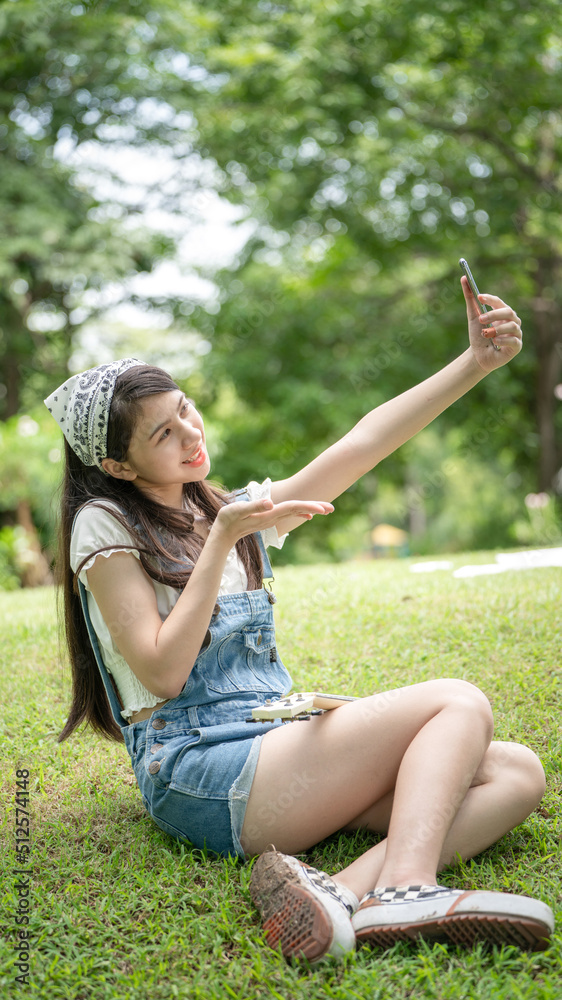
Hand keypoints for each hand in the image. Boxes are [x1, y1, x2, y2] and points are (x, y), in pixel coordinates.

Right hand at [214, 497, 333, 544]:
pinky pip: (289, 513)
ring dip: (310, 509)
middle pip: (298, 509)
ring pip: (295, 511)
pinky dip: (300, 512)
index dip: (308, 505)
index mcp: (270, 513)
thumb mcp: (239, 510)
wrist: (224, 534)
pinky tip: (308, 515)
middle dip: (315, 508)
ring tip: (326, 509)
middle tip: (333, 508)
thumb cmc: (228, 520)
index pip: (293, 507)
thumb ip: (254, 506)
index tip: (323, 508)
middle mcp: (274, 516)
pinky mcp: (269, 518)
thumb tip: (271, 503)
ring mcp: (272, 518)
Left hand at [461, 276, 522, 373]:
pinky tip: (494, 343)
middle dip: (493, 315)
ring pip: (511, 326)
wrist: (478, 356)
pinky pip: (513, 340)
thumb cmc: (478, 335)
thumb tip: (464, 277)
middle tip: (480, 319)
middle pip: (508, 312)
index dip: (490, 299)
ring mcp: (516, 333)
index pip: (499, 302)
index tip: (479, 297)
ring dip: (496, 330)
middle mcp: (512, 321)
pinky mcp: (517, 346)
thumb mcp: (473, 316)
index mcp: (503, 312)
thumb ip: (470, 298)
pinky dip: (502, 341)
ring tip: (485, 334)